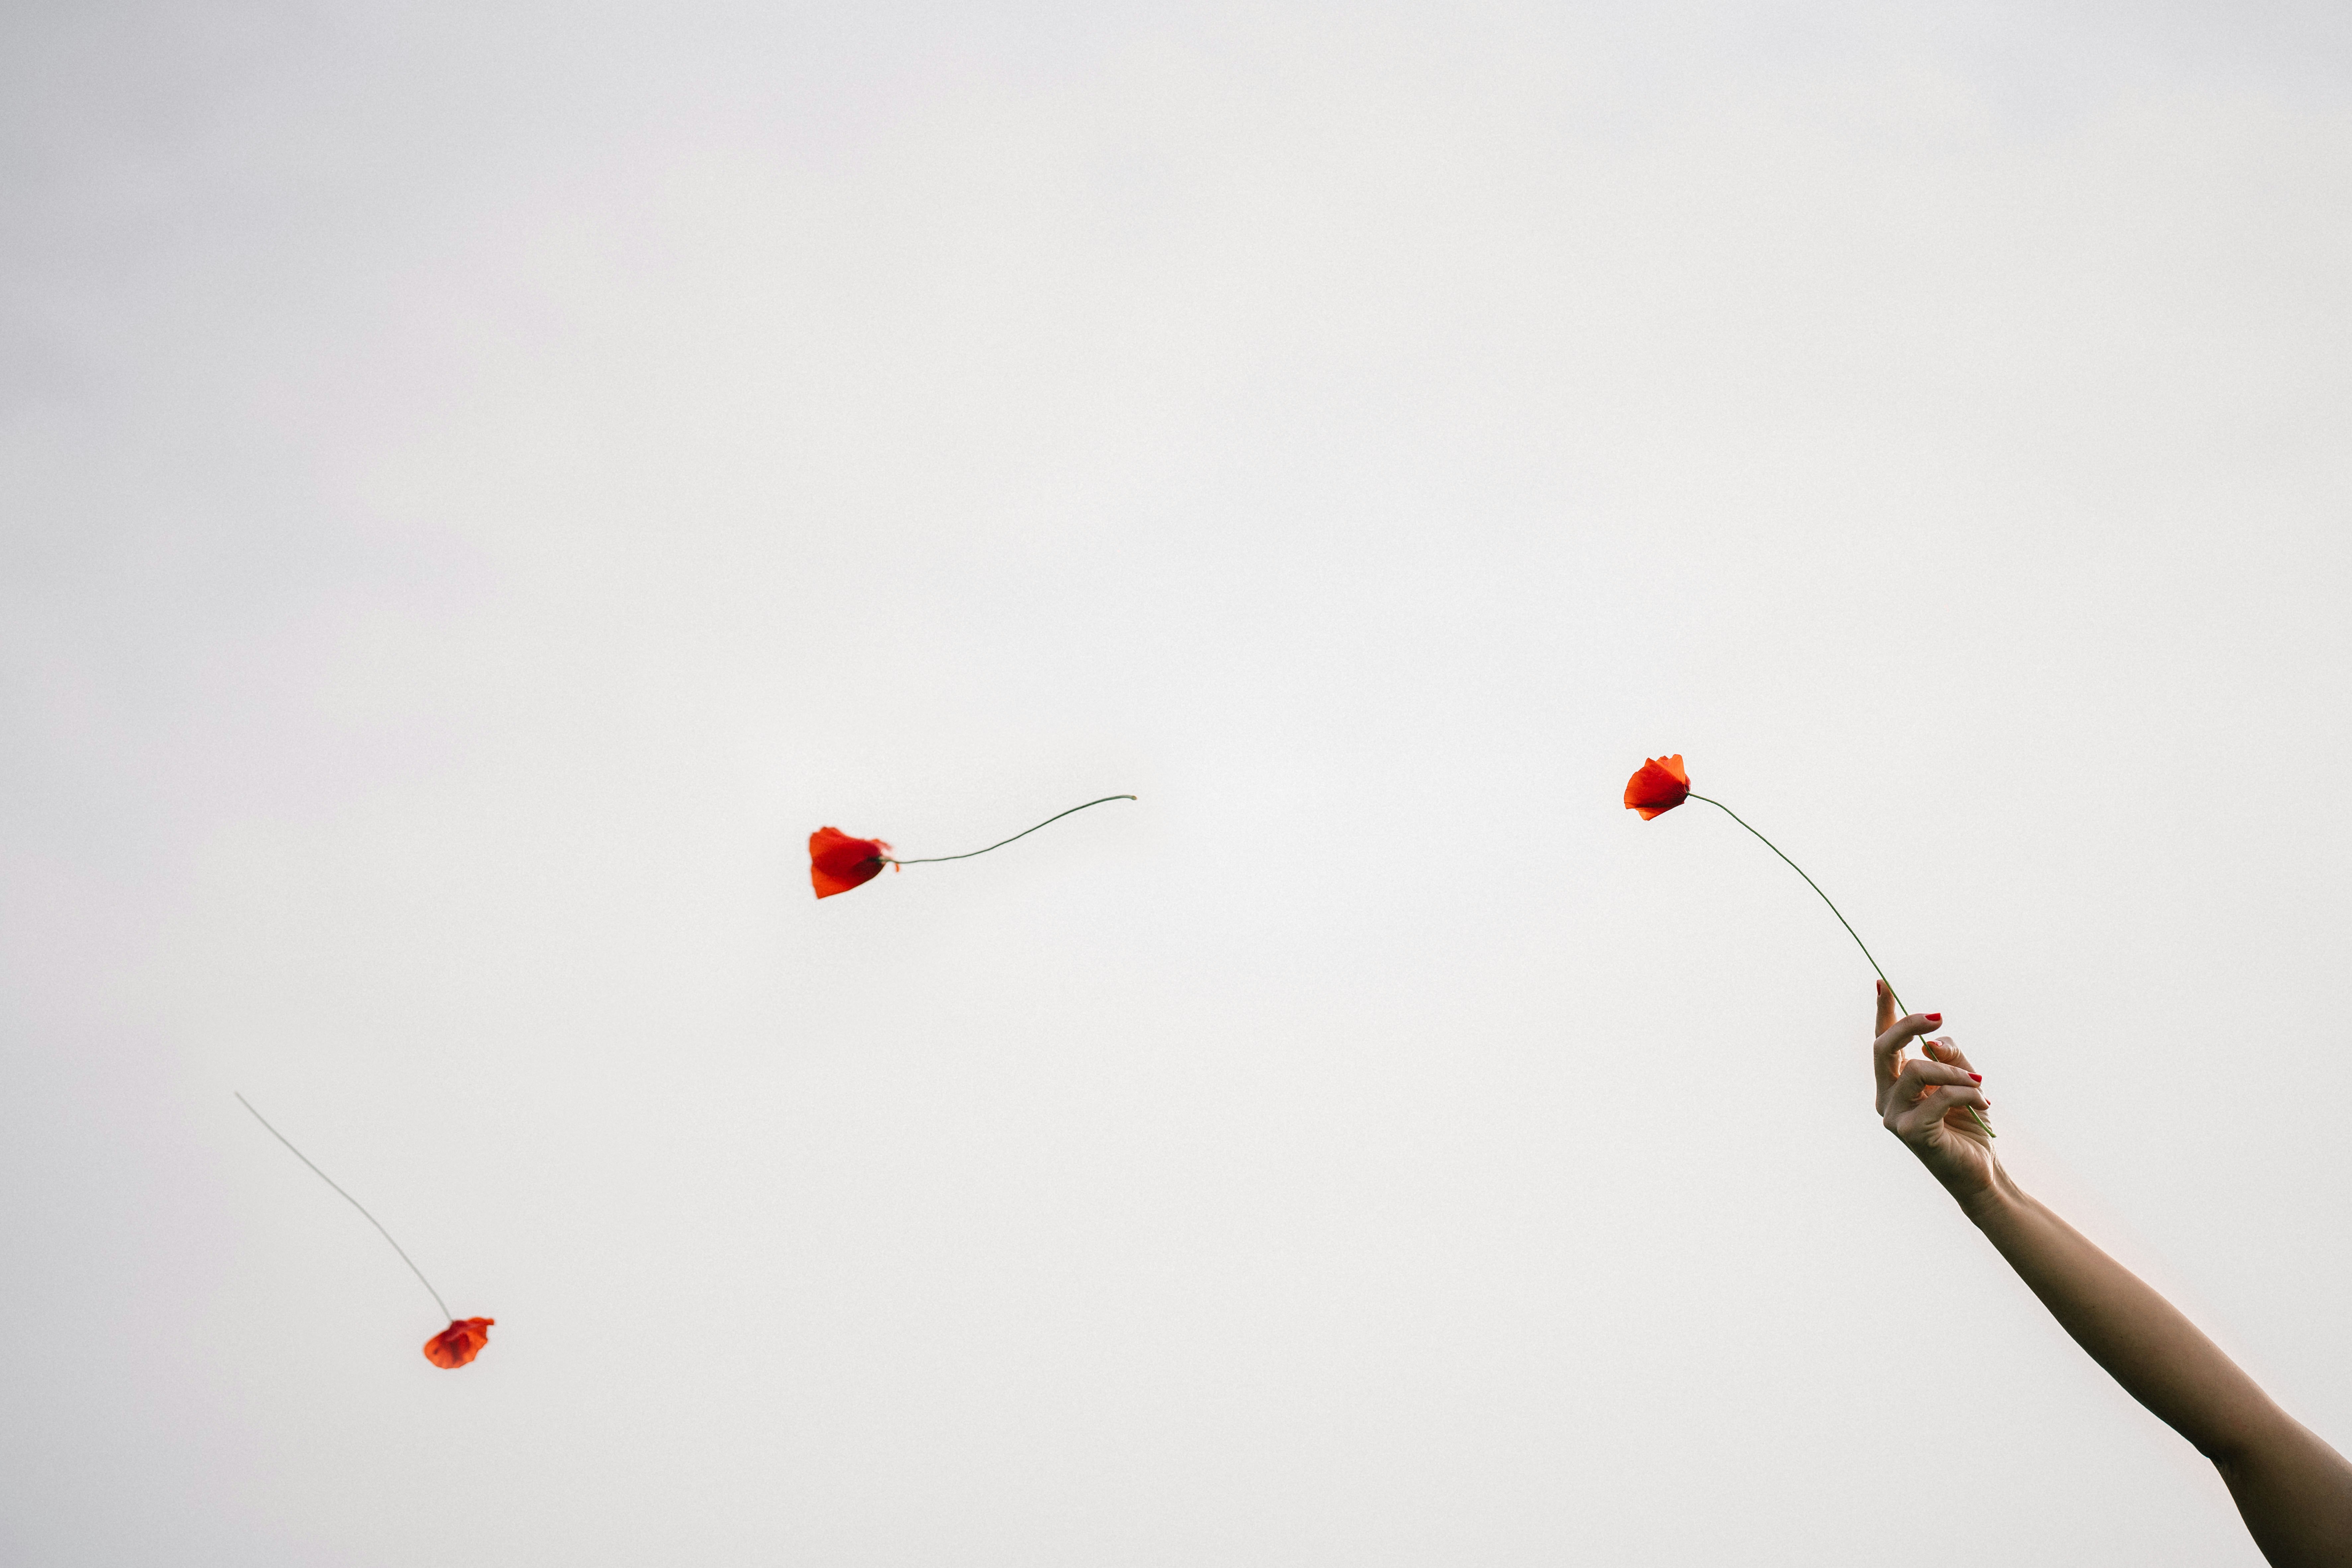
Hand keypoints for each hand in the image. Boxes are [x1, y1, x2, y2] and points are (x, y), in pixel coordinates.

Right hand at [1873, 980, 1996, 1201]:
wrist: (1981, 1172)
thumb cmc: (1967, 1126)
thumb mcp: (1964, 1079)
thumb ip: (1949, 1056)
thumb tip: (1932, 1042)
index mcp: (1893, 1084)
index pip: (1883, 1043)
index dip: (1882, 1013)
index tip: (1882, 982)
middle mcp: (1885, 1098)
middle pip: (1884, 1048)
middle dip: (1909, 1024)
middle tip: (1940, 1017)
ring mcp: (1893, 1116)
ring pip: (1916, 1070)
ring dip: (1954, 1070)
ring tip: (1979, 1082)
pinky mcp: (1910, 1133)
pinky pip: (1939, 1096)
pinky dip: (1966, 1092)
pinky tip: (1983, 1102)